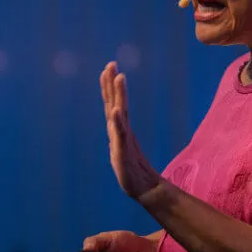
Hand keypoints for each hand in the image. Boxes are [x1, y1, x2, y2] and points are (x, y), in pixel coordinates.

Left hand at [100, 62, 160, 197]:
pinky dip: (118, 122)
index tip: (108, 68)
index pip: (113, 103)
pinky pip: (121, 134)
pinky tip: (116, 111)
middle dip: (113, 83)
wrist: (143, 187)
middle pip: (117, 102)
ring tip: (119, 77)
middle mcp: (122, 129)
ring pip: (121, 113)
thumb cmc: (130, 168)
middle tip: (111, 64)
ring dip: (119, 95)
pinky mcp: (124, 150)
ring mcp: (124, 138)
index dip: (110, 86)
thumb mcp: (118, 146)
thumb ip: (117, 132)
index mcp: (120, 128)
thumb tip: (115, 121)